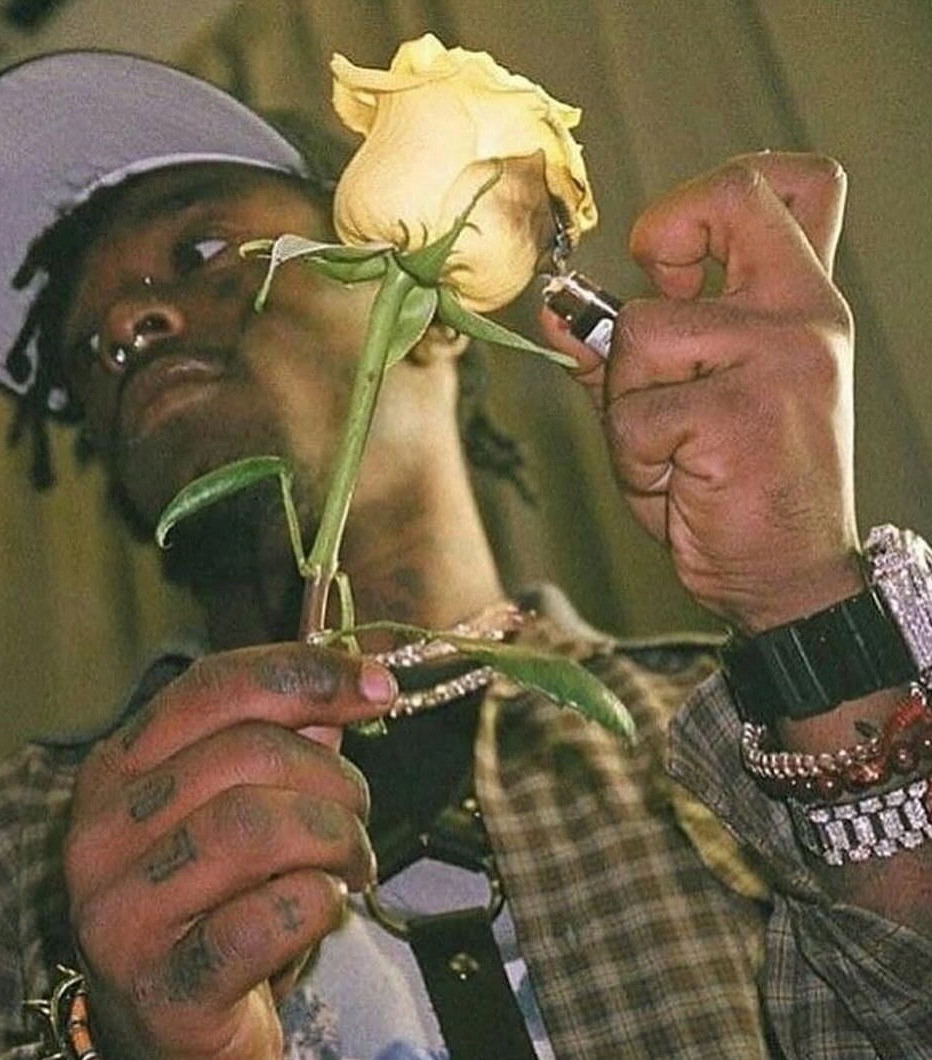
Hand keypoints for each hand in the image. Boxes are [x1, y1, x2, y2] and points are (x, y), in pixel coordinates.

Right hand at [63, 643, 396, 1059]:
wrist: (167, 1056)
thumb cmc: (209, 916)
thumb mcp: (235, 818)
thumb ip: (281, 748)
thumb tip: (348, 693)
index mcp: (115, 774)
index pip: (212, 689)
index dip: (305, 676)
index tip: (378, 687)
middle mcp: (100, 836)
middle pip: (245, 756)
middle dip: (333, 779)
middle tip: (359, 819)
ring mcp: (123, 916)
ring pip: (254, 829)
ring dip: (333, 840)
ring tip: (351, 867)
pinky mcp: (165, 989)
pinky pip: (269, 918)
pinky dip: (319, 903)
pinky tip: (324, 909)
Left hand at [543, 151, 862, 632]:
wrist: (788, 581)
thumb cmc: (738, 492)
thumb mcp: (683, 408)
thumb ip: (624, 353)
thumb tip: (552, 309)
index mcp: (801, 302)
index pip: (790, 182)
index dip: (708, 198)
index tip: (667, 259)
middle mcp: (802, 315)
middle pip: (732, 194)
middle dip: (661, 232)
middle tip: (652, 313)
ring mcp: (778, 359)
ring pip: (641, 332)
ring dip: (628, 403)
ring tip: (670, 452)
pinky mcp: (737, 414)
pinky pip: (631, 415)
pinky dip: (633, 459)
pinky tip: (677, 483)